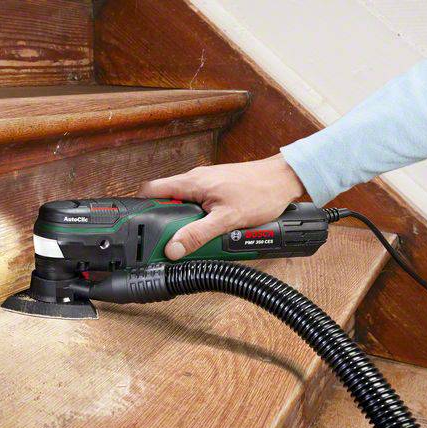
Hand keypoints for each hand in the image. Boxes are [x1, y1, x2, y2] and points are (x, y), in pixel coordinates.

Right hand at [137, 154, 304, 259]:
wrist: (285, 179)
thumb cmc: (261, 192)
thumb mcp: (227, 220)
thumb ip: (197, 234)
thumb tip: (174, 247)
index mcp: (192, 182)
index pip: (151, 190)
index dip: (142, 208)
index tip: (142, 227)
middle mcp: (196, 179)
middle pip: (165, 200)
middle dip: (165, 221)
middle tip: (171, 240)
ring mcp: (206, 183)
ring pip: (183, 204)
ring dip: (184, 222)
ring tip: (193, 238)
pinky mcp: (216, 189)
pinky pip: (198, 204)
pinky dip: (198, 218)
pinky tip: (209, 230)